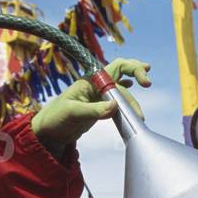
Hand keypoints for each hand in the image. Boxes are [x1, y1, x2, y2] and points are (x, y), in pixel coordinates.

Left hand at [30, 58, 150, 156]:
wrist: (48, 131)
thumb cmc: (55, 118)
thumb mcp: (73, 113)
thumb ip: (93, 110)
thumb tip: (114, 107)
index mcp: (92, 80)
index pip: (117, 66)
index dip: (133, 69)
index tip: (144, 81)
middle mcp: (97, 85)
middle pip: (123, 74)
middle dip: (137, 75)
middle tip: (148, 82)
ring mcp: (99, 96)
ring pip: (122, 92)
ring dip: (133, 101)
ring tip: (140, 116)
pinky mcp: (99, 107)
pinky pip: (117, 101)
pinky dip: (127, 102)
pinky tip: (132, 103)